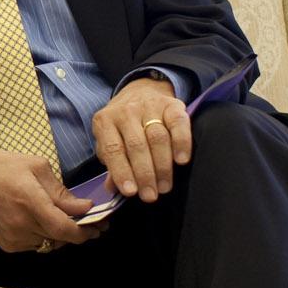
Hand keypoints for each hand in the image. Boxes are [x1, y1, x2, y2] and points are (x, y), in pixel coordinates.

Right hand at [0, 148, 102, 252]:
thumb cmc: (2, 168)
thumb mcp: (36, 167)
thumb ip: (61, 192)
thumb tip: (83, 207)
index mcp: (30, 201)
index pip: (64, 229)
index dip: (84, 232)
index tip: (96, 227)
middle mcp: (22, 224)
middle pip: (60, 238)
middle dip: (78, 232)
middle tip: (89, 224)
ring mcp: (14, 237)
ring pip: (49, 243)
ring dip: (59, 233)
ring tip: (60, 218)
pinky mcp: (8, 245)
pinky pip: (35, 244)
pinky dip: (42, 235)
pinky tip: (38, 221)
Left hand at [91, 76, 191, 201]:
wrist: (140, 91)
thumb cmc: (122, 126)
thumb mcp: (110, 141)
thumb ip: (112, 164)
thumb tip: (112, 189)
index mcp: (105, 121)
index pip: (113, 149)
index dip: (122, 172)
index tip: (131, 192)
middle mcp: (126, 111)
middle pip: (137, 145)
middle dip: (145, 174)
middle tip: (151, 196)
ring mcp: (150, 106)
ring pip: (158, 138)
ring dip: (163, 166)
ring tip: (165, 186)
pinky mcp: (172, 105)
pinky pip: (179, 124)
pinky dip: (182, 142)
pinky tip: (181, 161)